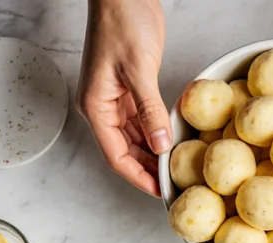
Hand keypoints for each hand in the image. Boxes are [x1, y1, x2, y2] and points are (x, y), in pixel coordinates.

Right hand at [77, 0, 170, 195]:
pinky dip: (157, 134)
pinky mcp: (130, 90)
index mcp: (96, 106)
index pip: (116, 156)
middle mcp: (102, 107)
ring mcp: (116, 100)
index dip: (138, 176)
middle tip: (174, 185)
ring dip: (153, 155)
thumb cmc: (122, 22)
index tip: (160, 190)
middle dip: (148, 170)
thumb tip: (160, 146)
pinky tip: (174, 143)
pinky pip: (143, 122)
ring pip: (134, 140)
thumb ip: (149, 110)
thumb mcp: (138, 68)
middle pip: (125, 152)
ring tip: (177, 170)